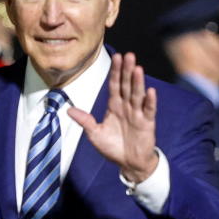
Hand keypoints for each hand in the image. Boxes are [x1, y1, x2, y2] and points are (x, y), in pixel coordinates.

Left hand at [68, 52, 157, 182]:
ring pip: (137, 94)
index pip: (114, 85)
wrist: (128, 162)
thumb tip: (68, 110)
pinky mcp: (147, 123)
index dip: (115, 72)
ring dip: (138, 82)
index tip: (117, 57)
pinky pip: (148, 111)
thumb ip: (84, 120)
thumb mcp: (94, 134)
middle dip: (127, 71)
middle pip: (127, 85)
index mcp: (114, 106)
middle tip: (129, 55)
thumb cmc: (112, 147)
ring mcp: (137, 114)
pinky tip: (150, 91)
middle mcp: (126, 107)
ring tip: (138, 68)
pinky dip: (149, 101)